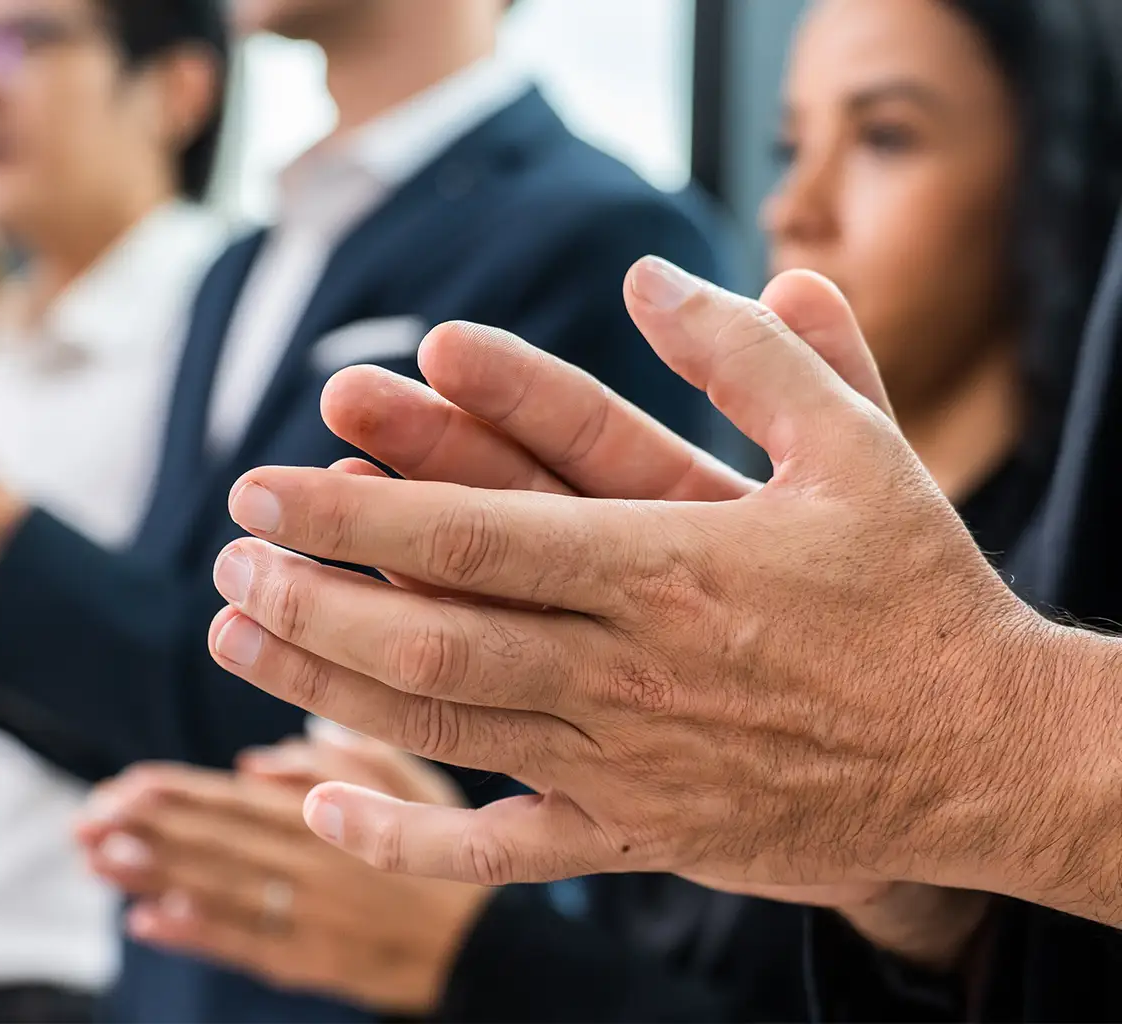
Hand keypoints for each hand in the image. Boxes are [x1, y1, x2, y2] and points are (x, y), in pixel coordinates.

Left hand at [77, 763, 490, 1015]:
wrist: (488, 936)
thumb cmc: (442, 845)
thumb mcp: (406, 778)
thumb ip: (334, 759)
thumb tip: (253, 759)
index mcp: (329, 810)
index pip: (234, 798)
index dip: (174, 791)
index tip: (121, 784)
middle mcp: (311, 859)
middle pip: (215, 842)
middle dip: (146, 830)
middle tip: (87, 822)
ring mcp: (307, 915)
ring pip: (218, 890)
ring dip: (154, 874)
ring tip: (99, 859)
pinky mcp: (311, 963)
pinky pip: (246, 946)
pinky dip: (196, 934)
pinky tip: (149, 921)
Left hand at [205, 257, 1121, 923]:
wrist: (988, 753)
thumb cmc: (916, 594)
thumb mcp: (856, 446)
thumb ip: (755, 353)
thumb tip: (653, 276)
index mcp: (665, 564)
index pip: (471, 534)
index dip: (351, 515)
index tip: (262, 488)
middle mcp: (625, 667)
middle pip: (428, 637)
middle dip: (310, 599)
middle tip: (228, 564)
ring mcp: (623, 761)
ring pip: (442, 730)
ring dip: (325, 684)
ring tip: (236, 640)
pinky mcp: (638, 834)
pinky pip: (501, 851)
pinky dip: (406, 839)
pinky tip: (323, 805)